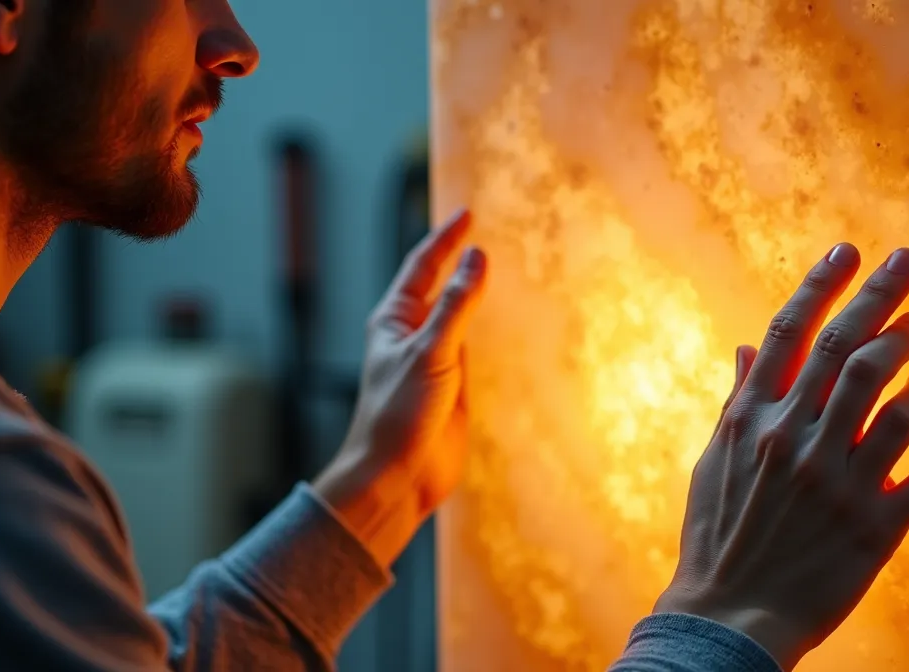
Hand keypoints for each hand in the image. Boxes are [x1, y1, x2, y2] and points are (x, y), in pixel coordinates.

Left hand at [313, 209, 486, 567]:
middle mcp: (414, 337)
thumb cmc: (398, 415)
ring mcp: (435, 363)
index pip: (422, 265)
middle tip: (491, 233)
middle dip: (463, 262)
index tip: (469, 214)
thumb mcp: (431, 352)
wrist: (396, 478)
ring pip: (462, 321)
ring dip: (480, 300)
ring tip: (508, 273)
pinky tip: (512, 329)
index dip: (446, 238)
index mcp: (395, 320)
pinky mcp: (453, 391)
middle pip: (443, 289)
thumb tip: (477, 258)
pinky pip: (477, 355)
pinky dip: (492, 338)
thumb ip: (457, 305)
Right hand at [654, 244, 908, 668]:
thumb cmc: (718, 534)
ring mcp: (837, 483)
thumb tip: (748, 347)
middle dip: (885, 297)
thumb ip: (738, 401)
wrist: (729, 614)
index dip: (821, 284)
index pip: (789, 333)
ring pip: (895, 402)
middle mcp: (794, 442)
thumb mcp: (715, 462)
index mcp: (750, 421)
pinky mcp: (875, 527)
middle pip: (850, 350)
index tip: (849, 248)